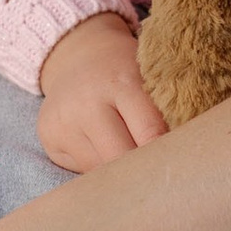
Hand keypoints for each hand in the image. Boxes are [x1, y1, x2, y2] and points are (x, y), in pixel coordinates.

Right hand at [36, 13, 168, 171]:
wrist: (78, 54)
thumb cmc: (123, 70)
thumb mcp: (147, 77)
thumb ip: (164, 111)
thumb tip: (180, 157)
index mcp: (121, 82)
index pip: (150, 132)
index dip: (167, 155)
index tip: (180, 167)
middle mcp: (88, 103)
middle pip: (121, 157)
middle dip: (142, 170)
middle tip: (159, 176)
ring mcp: (65, 121)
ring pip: (100, 169)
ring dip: (120, 171)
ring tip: (131, 160)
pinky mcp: (49, 136)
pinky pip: (81, 168)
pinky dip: (98, 166)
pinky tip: (103, 148)